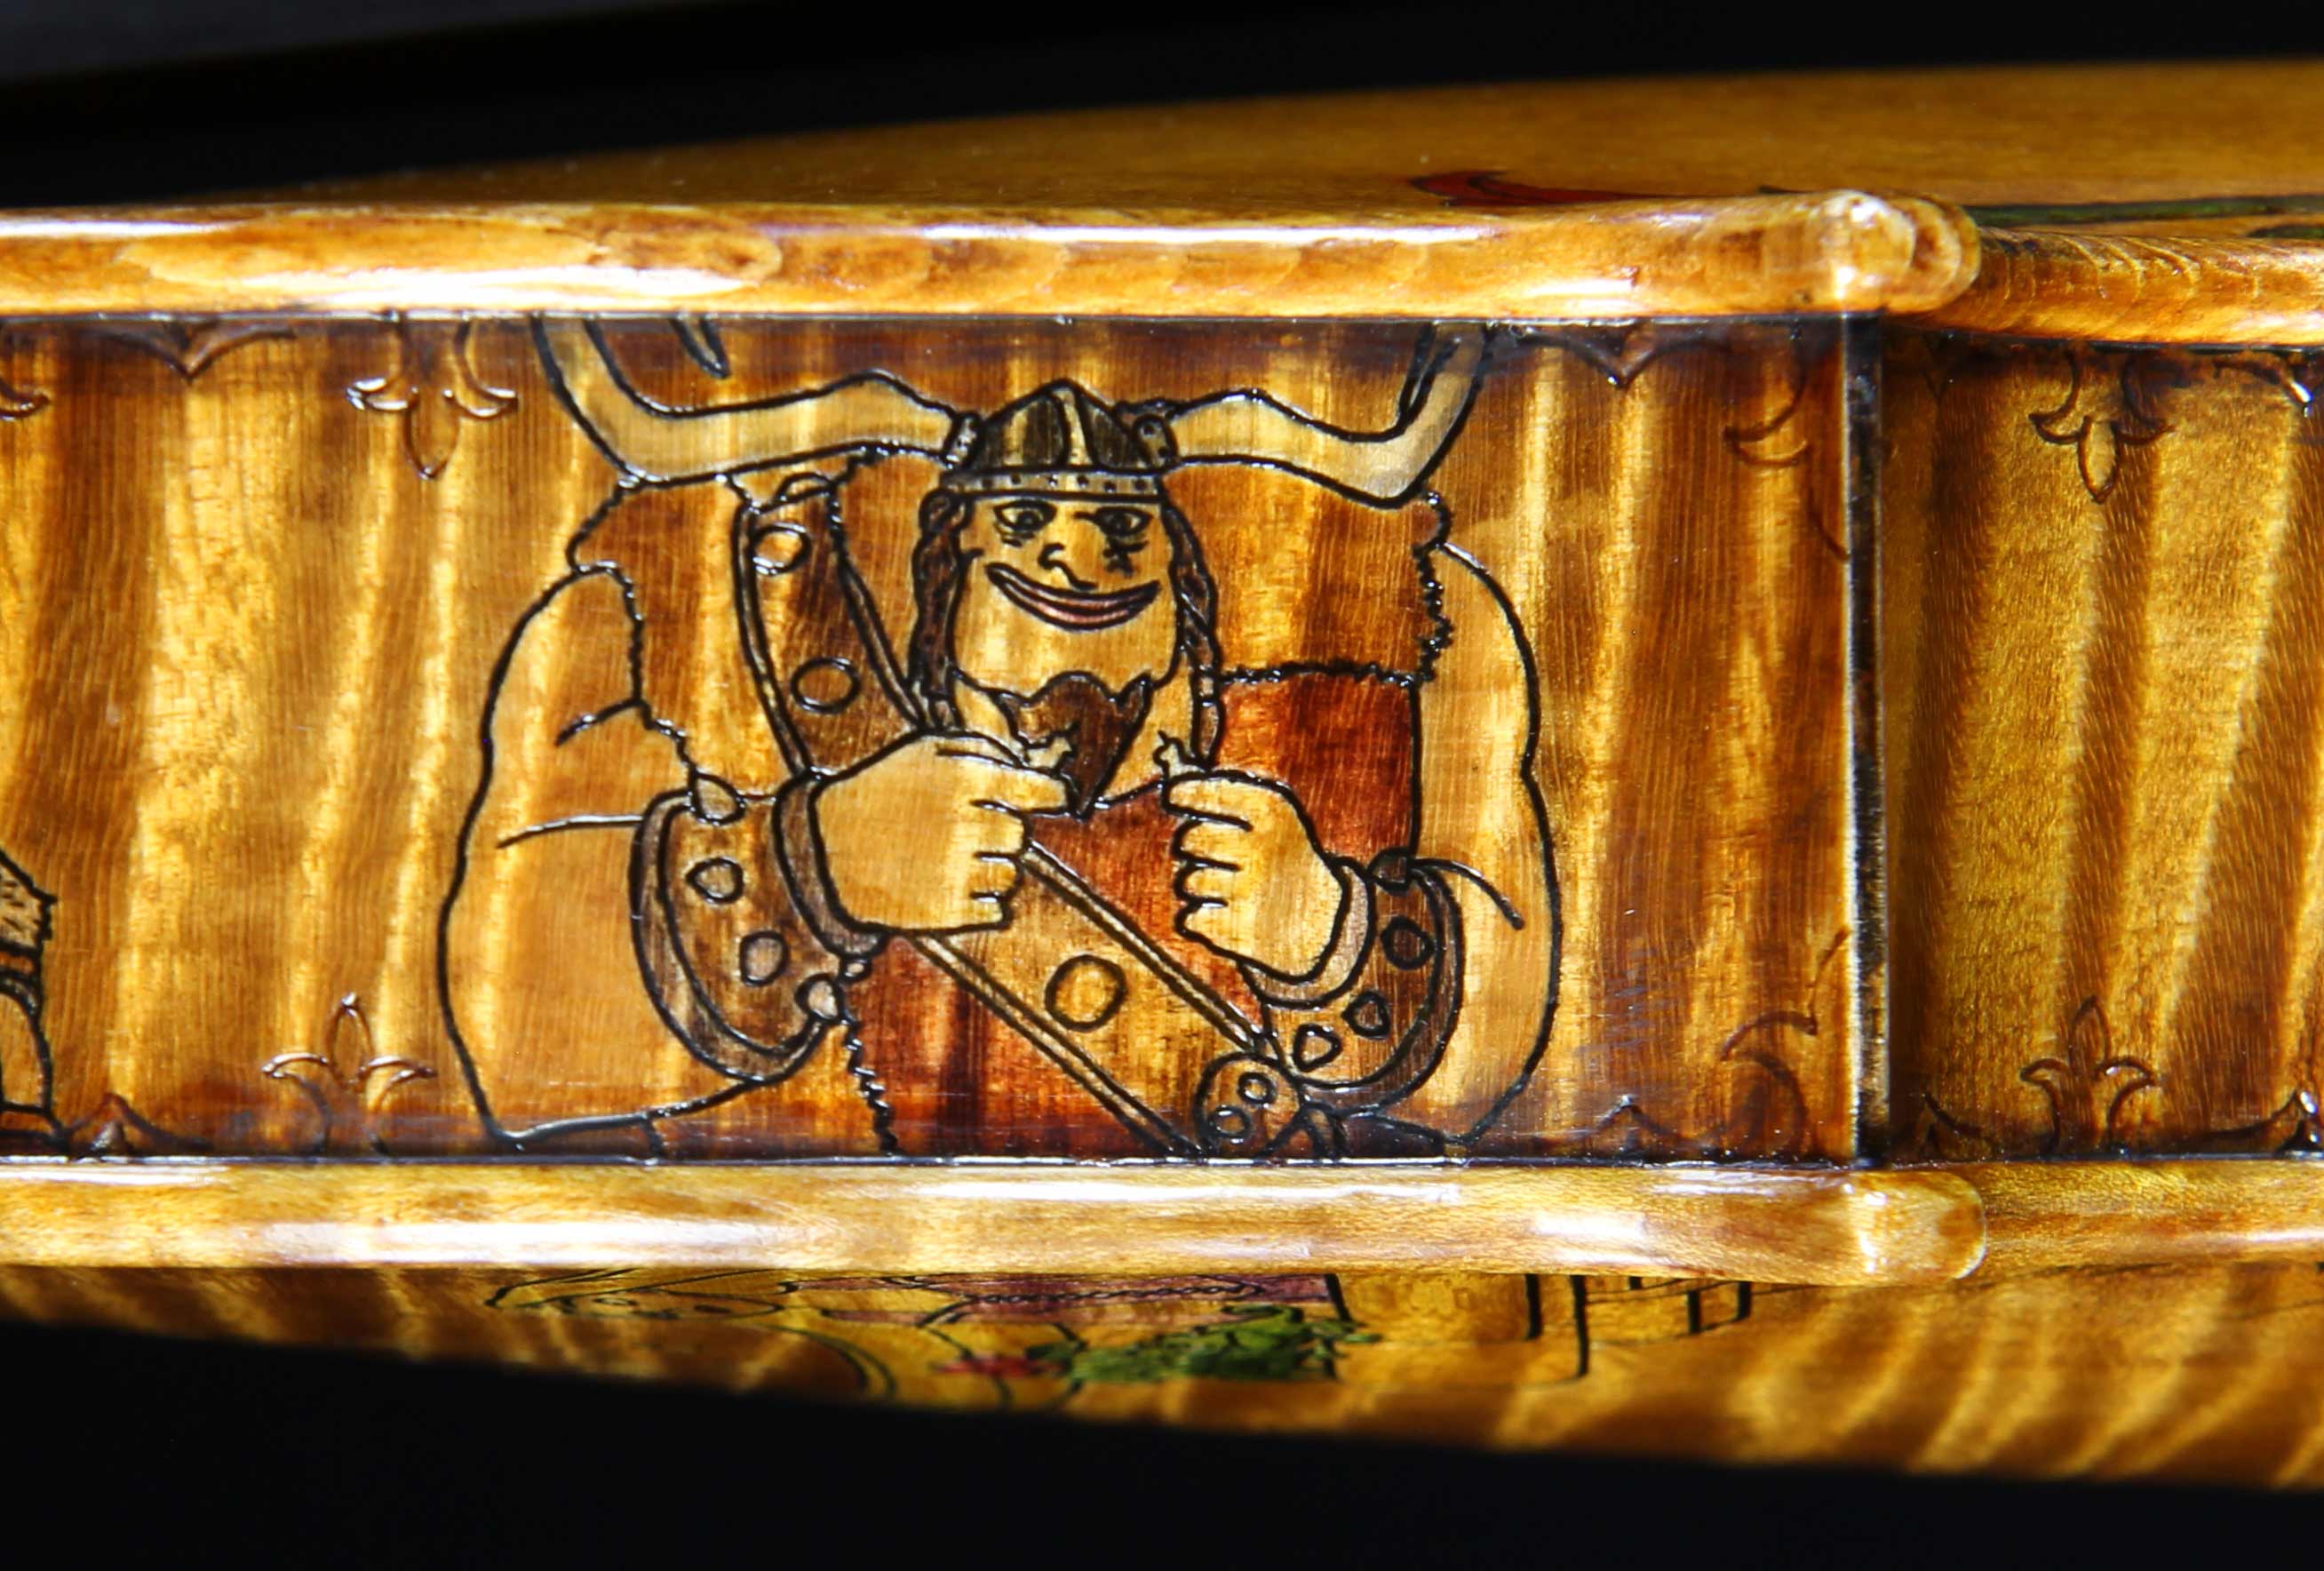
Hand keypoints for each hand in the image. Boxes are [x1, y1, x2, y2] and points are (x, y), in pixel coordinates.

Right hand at [814, 732, 1069, 931]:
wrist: (827, 851)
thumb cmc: (883, 791)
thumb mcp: (923, 751)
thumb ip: (981, 749)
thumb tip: (1036, 768)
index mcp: (961, 780)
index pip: (1036, 791)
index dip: (1051, 794)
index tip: (1057, 797)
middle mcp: (963, 825)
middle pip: (1019, 835)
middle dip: (999, 831)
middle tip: (965, 829)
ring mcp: (955, 872)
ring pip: (1009, 876)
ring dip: (989, 868)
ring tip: (948, 859)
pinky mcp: (947, 913)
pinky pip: (995, 910)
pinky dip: (980, 902)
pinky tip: (948, 886)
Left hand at [1165, 772, 1344, 978]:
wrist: (1325, 917)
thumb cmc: (1282, 855)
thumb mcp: (1271, 816)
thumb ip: (1223, 794)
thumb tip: (1171, 777)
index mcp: (1273, 811)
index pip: (1210, 792)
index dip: (1185, 793)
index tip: (1174, 795)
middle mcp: (1264, 848)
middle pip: (1190, 839)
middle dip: (1193, 845)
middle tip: (1215, 852)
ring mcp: (1253, 890)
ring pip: (1189, 881)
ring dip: (1199, 886)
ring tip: (1228, 887)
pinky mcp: (1243, 929)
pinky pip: (1192, 918)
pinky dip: (1202, 919)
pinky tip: (1228, 914)